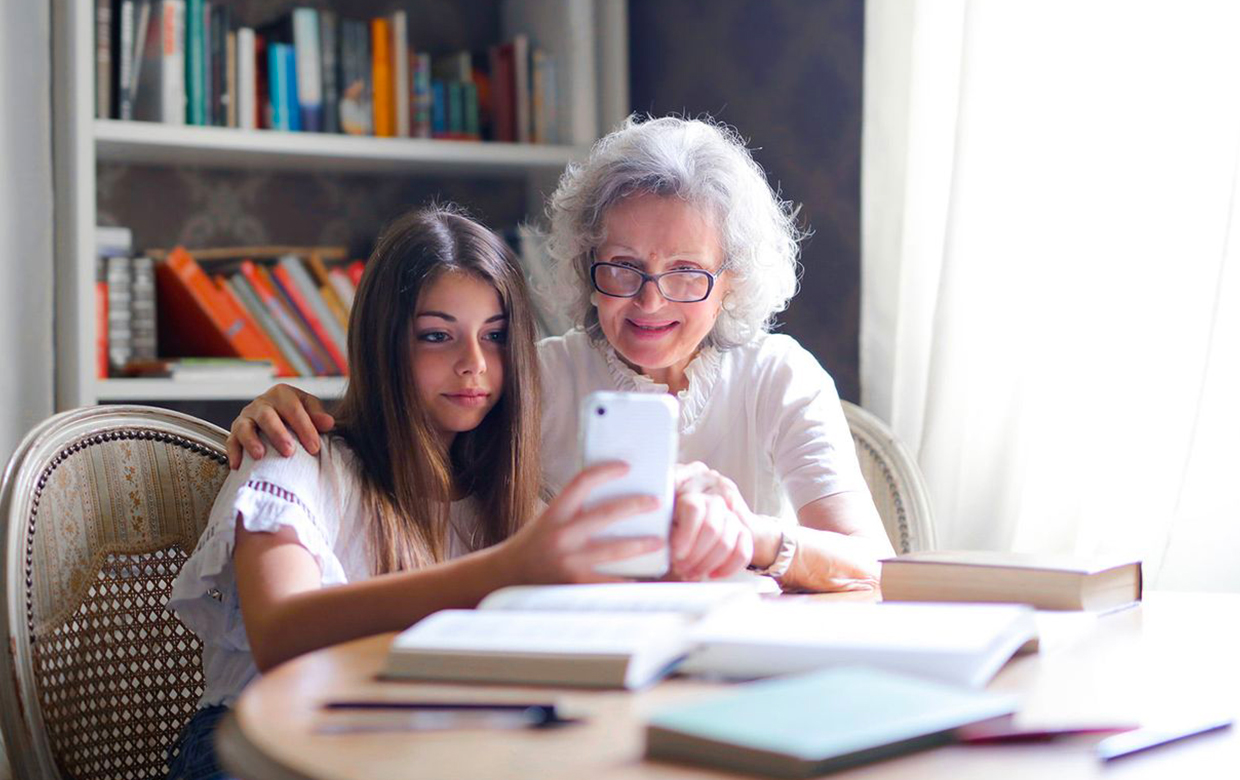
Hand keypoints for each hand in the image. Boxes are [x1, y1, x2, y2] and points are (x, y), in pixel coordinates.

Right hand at [226, 384, 334, 468]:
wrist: (277, 418)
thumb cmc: (296, 416)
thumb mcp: (309, 410)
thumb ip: (318, 416)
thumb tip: (328, 423)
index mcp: (282, 394)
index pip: (293, 409)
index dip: (304, 428)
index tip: (314, 448)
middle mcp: (262, 403)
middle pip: (267, 416)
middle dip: (278, 434)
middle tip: (289, 452)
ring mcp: (246, 417)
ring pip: (245, 427)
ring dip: (252, 441)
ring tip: (260, 456)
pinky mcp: (234, 432)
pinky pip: (231, 441)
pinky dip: (234, 453)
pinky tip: (238, 465)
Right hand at [498, 462, 665, 584]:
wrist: (506, 575)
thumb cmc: (533, 545)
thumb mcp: (548, 519)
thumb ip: (573, 511)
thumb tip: (610, 497)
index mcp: (555, 513)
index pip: (581, 482)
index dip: (605, 471)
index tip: (626, 467)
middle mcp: (561, 534)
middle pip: (606, 514)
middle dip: (635, 506)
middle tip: (656, 502)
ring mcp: (569, 561)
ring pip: (614, 550)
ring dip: (641, 545)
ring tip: (659, 541)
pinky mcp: (575, 584)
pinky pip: (609, 581)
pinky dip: (628, 579)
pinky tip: (643, 577)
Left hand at [667, 463, 755, 579]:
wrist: (695, 529)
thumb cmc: (672, 528)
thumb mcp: (662, 522)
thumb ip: (661, 526)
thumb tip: (659, 540)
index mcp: (692, 496)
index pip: (694, 510)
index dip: (685, 535)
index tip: (676, 554)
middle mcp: (714, 502)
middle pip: (711, 528)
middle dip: (695, 554)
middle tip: (681, 568)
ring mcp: (731, 517)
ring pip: (726, 542)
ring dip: (707, 563)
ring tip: (691, 573)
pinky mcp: (743, 533)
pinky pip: (743, 551)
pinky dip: (728, 567)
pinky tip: (712, 575)